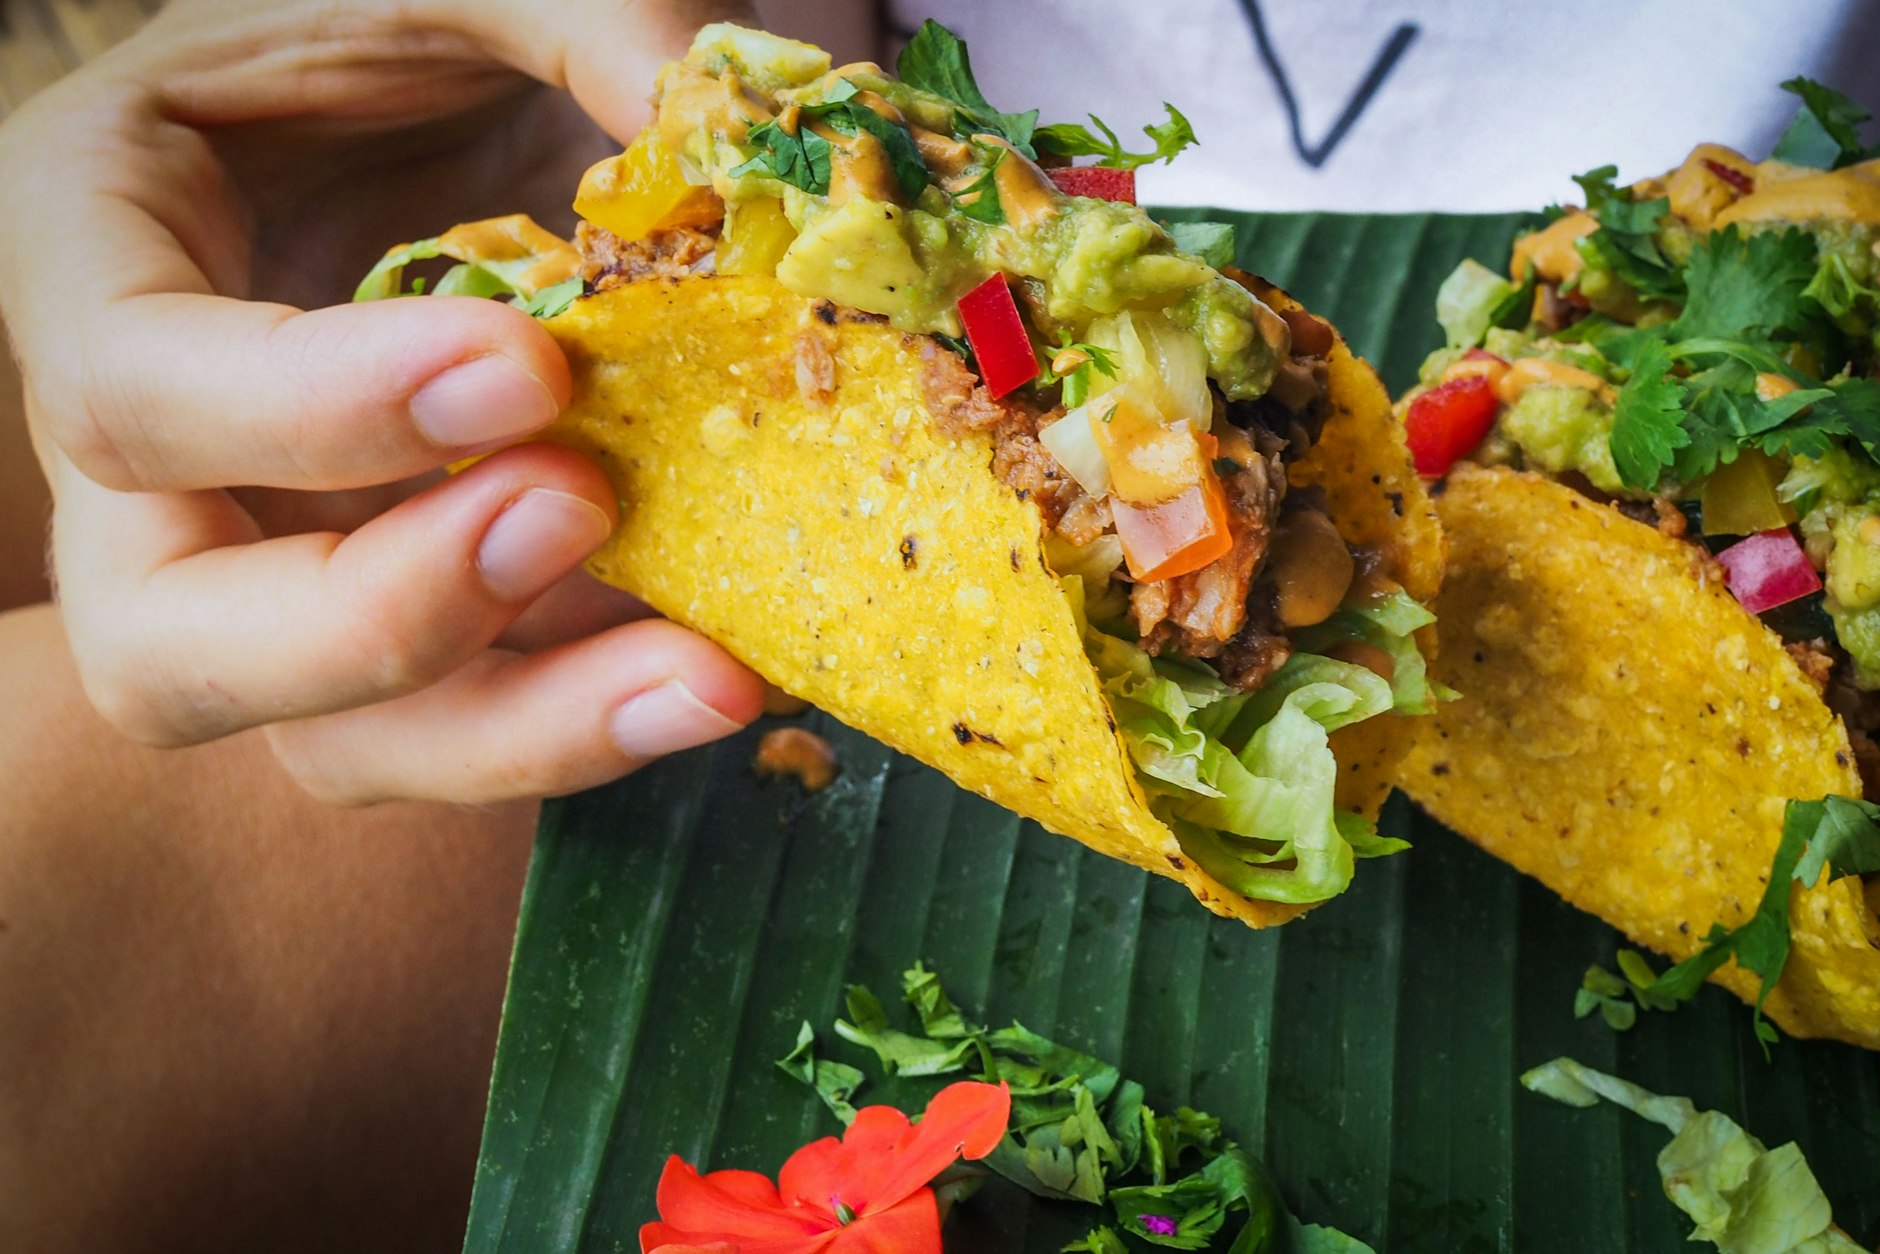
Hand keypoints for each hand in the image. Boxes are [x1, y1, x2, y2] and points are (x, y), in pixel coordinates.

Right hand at [0, 0, 766, 802]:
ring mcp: (282, 566)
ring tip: (705, 669)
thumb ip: (589, 24)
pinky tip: (718, 661)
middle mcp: (157, 462)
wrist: (434, 115)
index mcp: (98, 258)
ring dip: (520, 728)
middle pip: (170, 644)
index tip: (528, 371)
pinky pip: (474, 720)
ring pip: (330, 742)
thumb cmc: (400, 36)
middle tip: (579, 514)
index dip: (314, 413)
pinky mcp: (413, 619)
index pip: (133, 392)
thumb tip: (733, 142)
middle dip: (379, 623)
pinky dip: (594, 712)